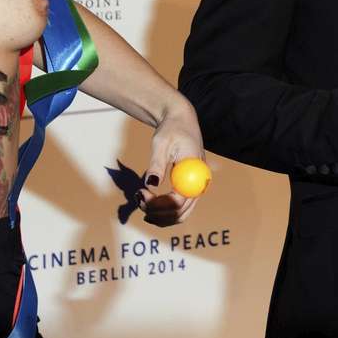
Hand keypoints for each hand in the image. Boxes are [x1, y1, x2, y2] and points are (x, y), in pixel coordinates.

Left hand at [137, 104, 204, 227]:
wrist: (181, 121)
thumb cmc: (172, 129)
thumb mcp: (161, 143)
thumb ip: (157, 164)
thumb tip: (151, 183)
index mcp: (196, 171)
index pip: (179, 199)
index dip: (158, 203)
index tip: (141, 193)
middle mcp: (199, 184)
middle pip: (181, 211)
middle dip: (157, 212)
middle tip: (138, 200)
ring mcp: (196, 189)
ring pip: (181, 214)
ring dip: (160, 216)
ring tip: (141, 204)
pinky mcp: (189, 189)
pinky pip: (179, 208)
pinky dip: (165, 213)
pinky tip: (150, 210)